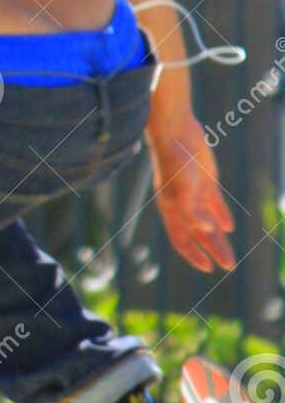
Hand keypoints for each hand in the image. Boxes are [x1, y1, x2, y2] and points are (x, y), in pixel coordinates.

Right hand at [150, 114, 235, 272]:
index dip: (194, 255)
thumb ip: (193, 211)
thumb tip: (206, 231)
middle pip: (199, 236)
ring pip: (208, 223)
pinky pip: (214, 205)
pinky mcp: (205, 183)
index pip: (182, 240)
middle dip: (213, 251)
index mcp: (172, 211)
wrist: (175, 134)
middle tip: (229, 265)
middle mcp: (182, 207)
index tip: (208, 268)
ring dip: (218, 239)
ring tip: (229, 254)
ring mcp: (194, 195)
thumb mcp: (184, 189)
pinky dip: (221, 217)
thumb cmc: (175, 163)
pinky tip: (228, 227)